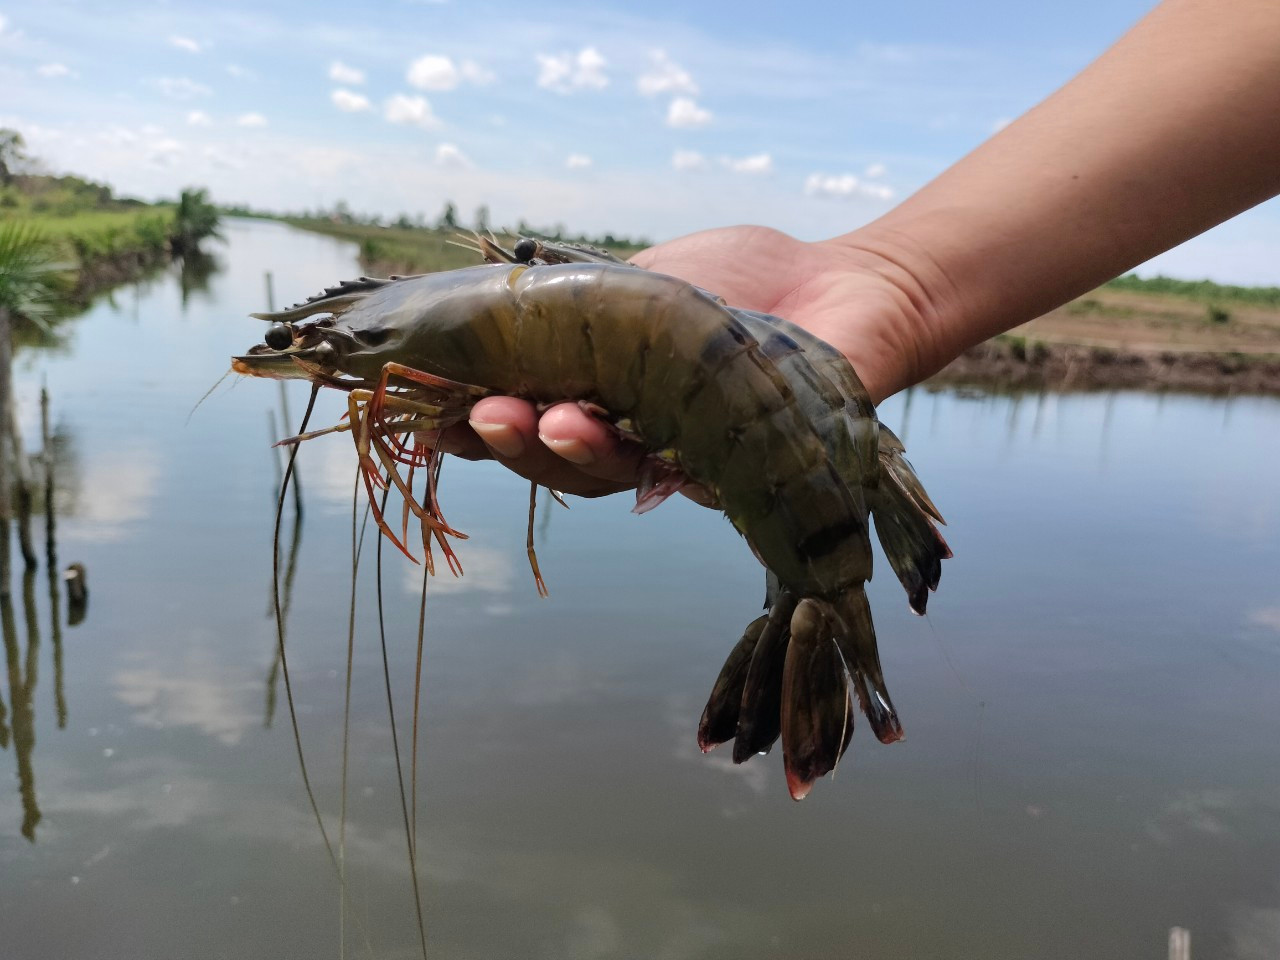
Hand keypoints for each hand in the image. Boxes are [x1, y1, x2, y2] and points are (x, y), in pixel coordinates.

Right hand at [433, 225, 936, 497]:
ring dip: (568, 452)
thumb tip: (497, 300)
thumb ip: (579, 302)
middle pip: (558, 459)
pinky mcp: (740, 470)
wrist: (844, 284)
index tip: (425, 408)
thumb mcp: (643, 280)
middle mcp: (634, 438)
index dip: (476, 419)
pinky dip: (652, 465)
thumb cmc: (739, 282)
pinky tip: (617, 440)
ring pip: (612, 475)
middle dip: (512, 442)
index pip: (526, 416)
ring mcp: (685, 458)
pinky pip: (689, 480)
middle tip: (478, 418)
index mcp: (602, 393)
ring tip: (539, 423)